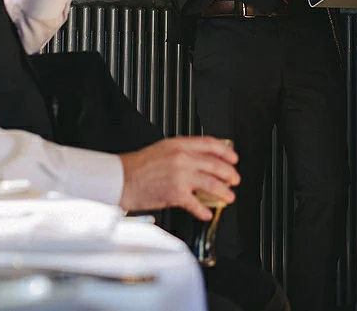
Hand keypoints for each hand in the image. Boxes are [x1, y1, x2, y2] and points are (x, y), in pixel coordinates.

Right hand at [117, 136, 238, 218]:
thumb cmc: (138, 166)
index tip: (233, 158)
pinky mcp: (176, 194)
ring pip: (212, 183)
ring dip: (223, 191)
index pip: (210, 144)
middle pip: (215, 164)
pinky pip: (196, 203)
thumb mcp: (163, 149)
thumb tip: (201, 160)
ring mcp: (180, 176)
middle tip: (234, 179)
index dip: (226, 151)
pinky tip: (207, 213)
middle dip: (229, 173)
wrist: (121, 179)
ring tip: (229, 196)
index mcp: (179, 144)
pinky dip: (204, 210)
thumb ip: (183, 152)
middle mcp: (182, 158)